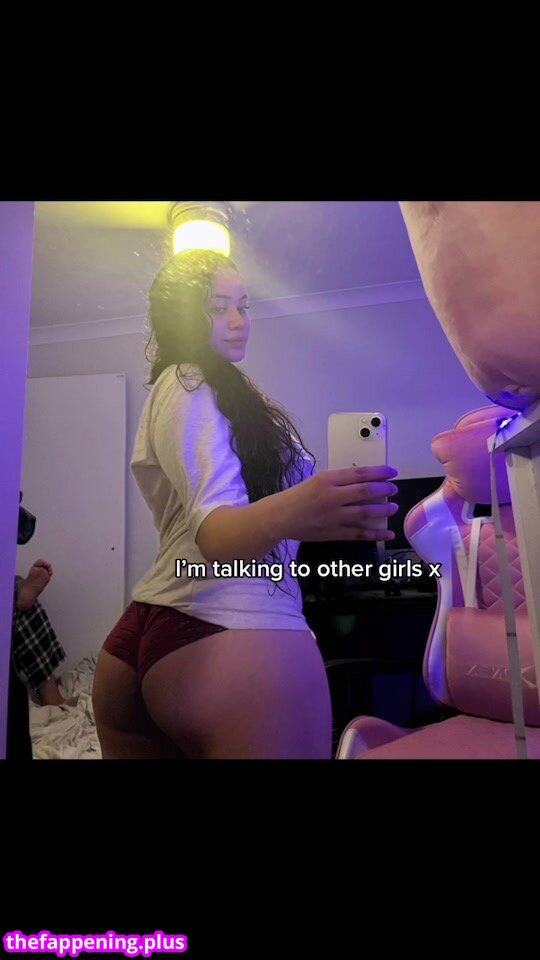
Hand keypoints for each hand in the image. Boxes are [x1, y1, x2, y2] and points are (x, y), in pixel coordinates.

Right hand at [282, 465, 398, 542]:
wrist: (279, 518)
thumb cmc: (297, 497)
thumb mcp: (316, 480)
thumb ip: (339, 480)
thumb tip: (364, 480)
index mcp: (327, 480)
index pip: (360, 473)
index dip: (379, 472)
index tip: (391, 472)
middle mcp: (332, 497)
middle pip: (366, 491)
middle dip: (384, 489)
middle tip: (394, 489)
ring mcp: (333, 516)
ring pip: (365, 512)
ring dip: (383, 509)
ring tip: (393, 507)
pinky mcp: (334, 533)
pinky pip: (359, 533)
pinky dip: (376, 534)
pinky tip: (388, 533)